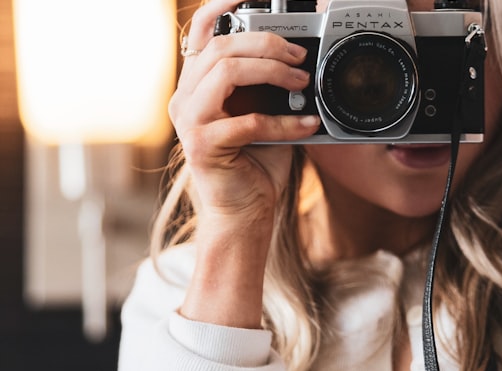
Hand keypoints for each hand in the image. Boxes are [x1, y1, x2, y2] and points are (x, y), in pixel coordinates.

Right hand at [170, 0, 318, 235]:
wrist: (244, 212)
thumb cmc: (255, 163)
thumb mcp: (263, 113)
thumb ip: (268, 85)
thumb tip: (300, 58)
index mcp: (197, 84)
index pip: (201, 31)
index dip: (222, 5)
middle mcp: (185, 97)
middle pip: (220, 47)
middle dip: (266, 43)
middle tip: (300, 56)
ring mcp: (189, 121)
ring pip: (226, 73)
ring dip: (272, 71)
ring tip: (303, 81)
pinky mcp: (202, 146)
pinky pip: (247, 121)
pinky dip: (284, 120)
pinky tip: (307, 124)